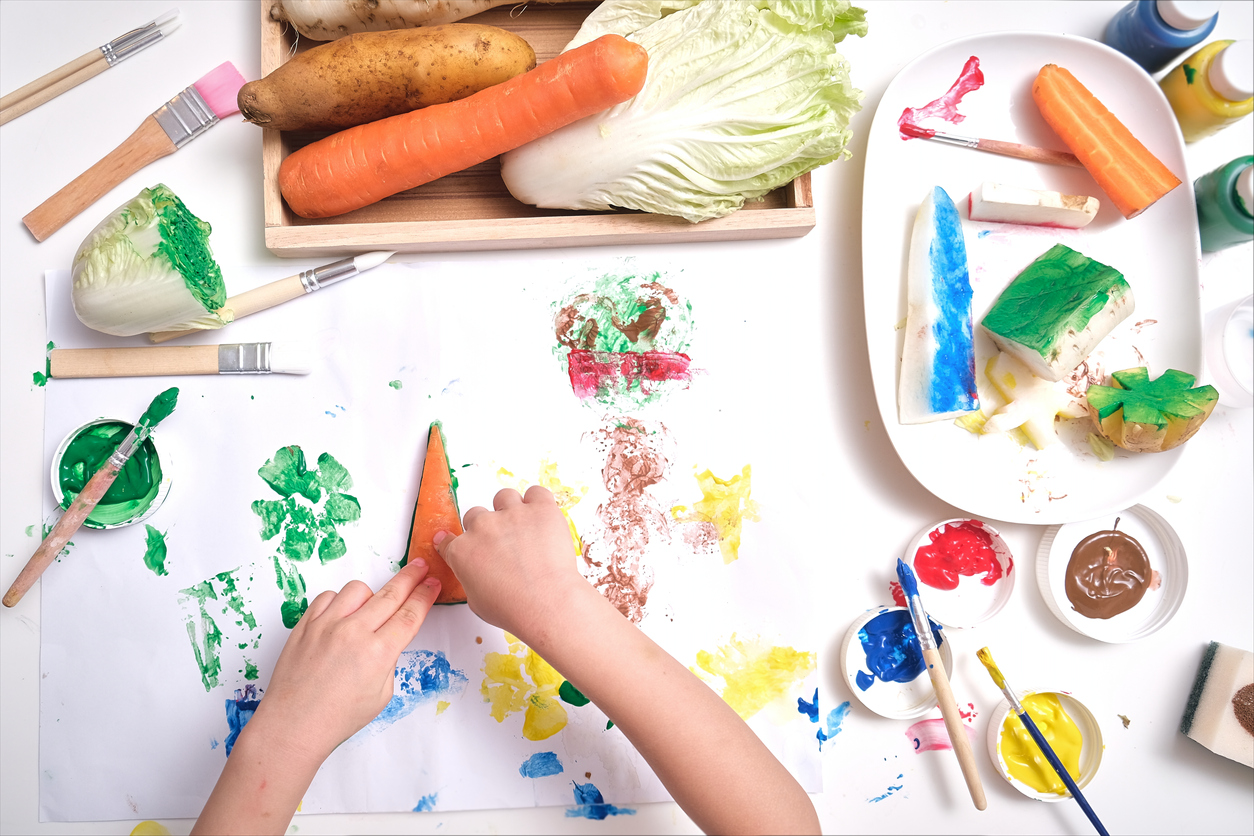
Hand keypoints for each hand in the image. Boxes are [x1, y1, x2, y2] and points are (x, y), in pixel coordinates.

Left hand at [246, 559, 440, 766]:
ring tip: (371, 609)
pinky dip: (339, 602)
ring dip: (370, 595)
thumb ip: (389, 659)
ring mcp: (326, 625)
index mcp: (378, 653)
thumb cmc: (337, 717)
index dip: (425, 595)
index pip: (410, 614)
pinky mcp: (305, 625)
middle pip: (391, 594)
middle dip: (410, 578)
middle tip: (420, 567)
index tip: (432, 583)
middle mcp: (353, 633)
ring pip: (357, 589)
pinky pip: (327, 597)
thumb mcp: (382, 694)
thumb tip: (387, 637)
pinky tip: (342, 615)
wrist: (293, 725)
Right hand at [434, 486, 590, 640]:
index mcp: (462, 552)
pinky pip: (535, 492)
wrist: (546, 603)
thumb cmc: (513, 608)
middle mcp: (482, 527)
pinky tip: (541, 516)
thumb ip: (471, 579)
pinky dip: (538, 501)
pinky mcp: (540, 509)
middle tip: (503, 544)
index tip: (460, 542)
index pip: (449, 540)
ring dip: (510, 509)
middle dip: (487, 528)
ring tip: (523, 527)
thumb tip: (478, 575)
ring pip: (504, 497)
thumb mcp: (477, 602)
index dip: (455, 541)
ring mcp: (511, 514)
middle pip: (476, 515)